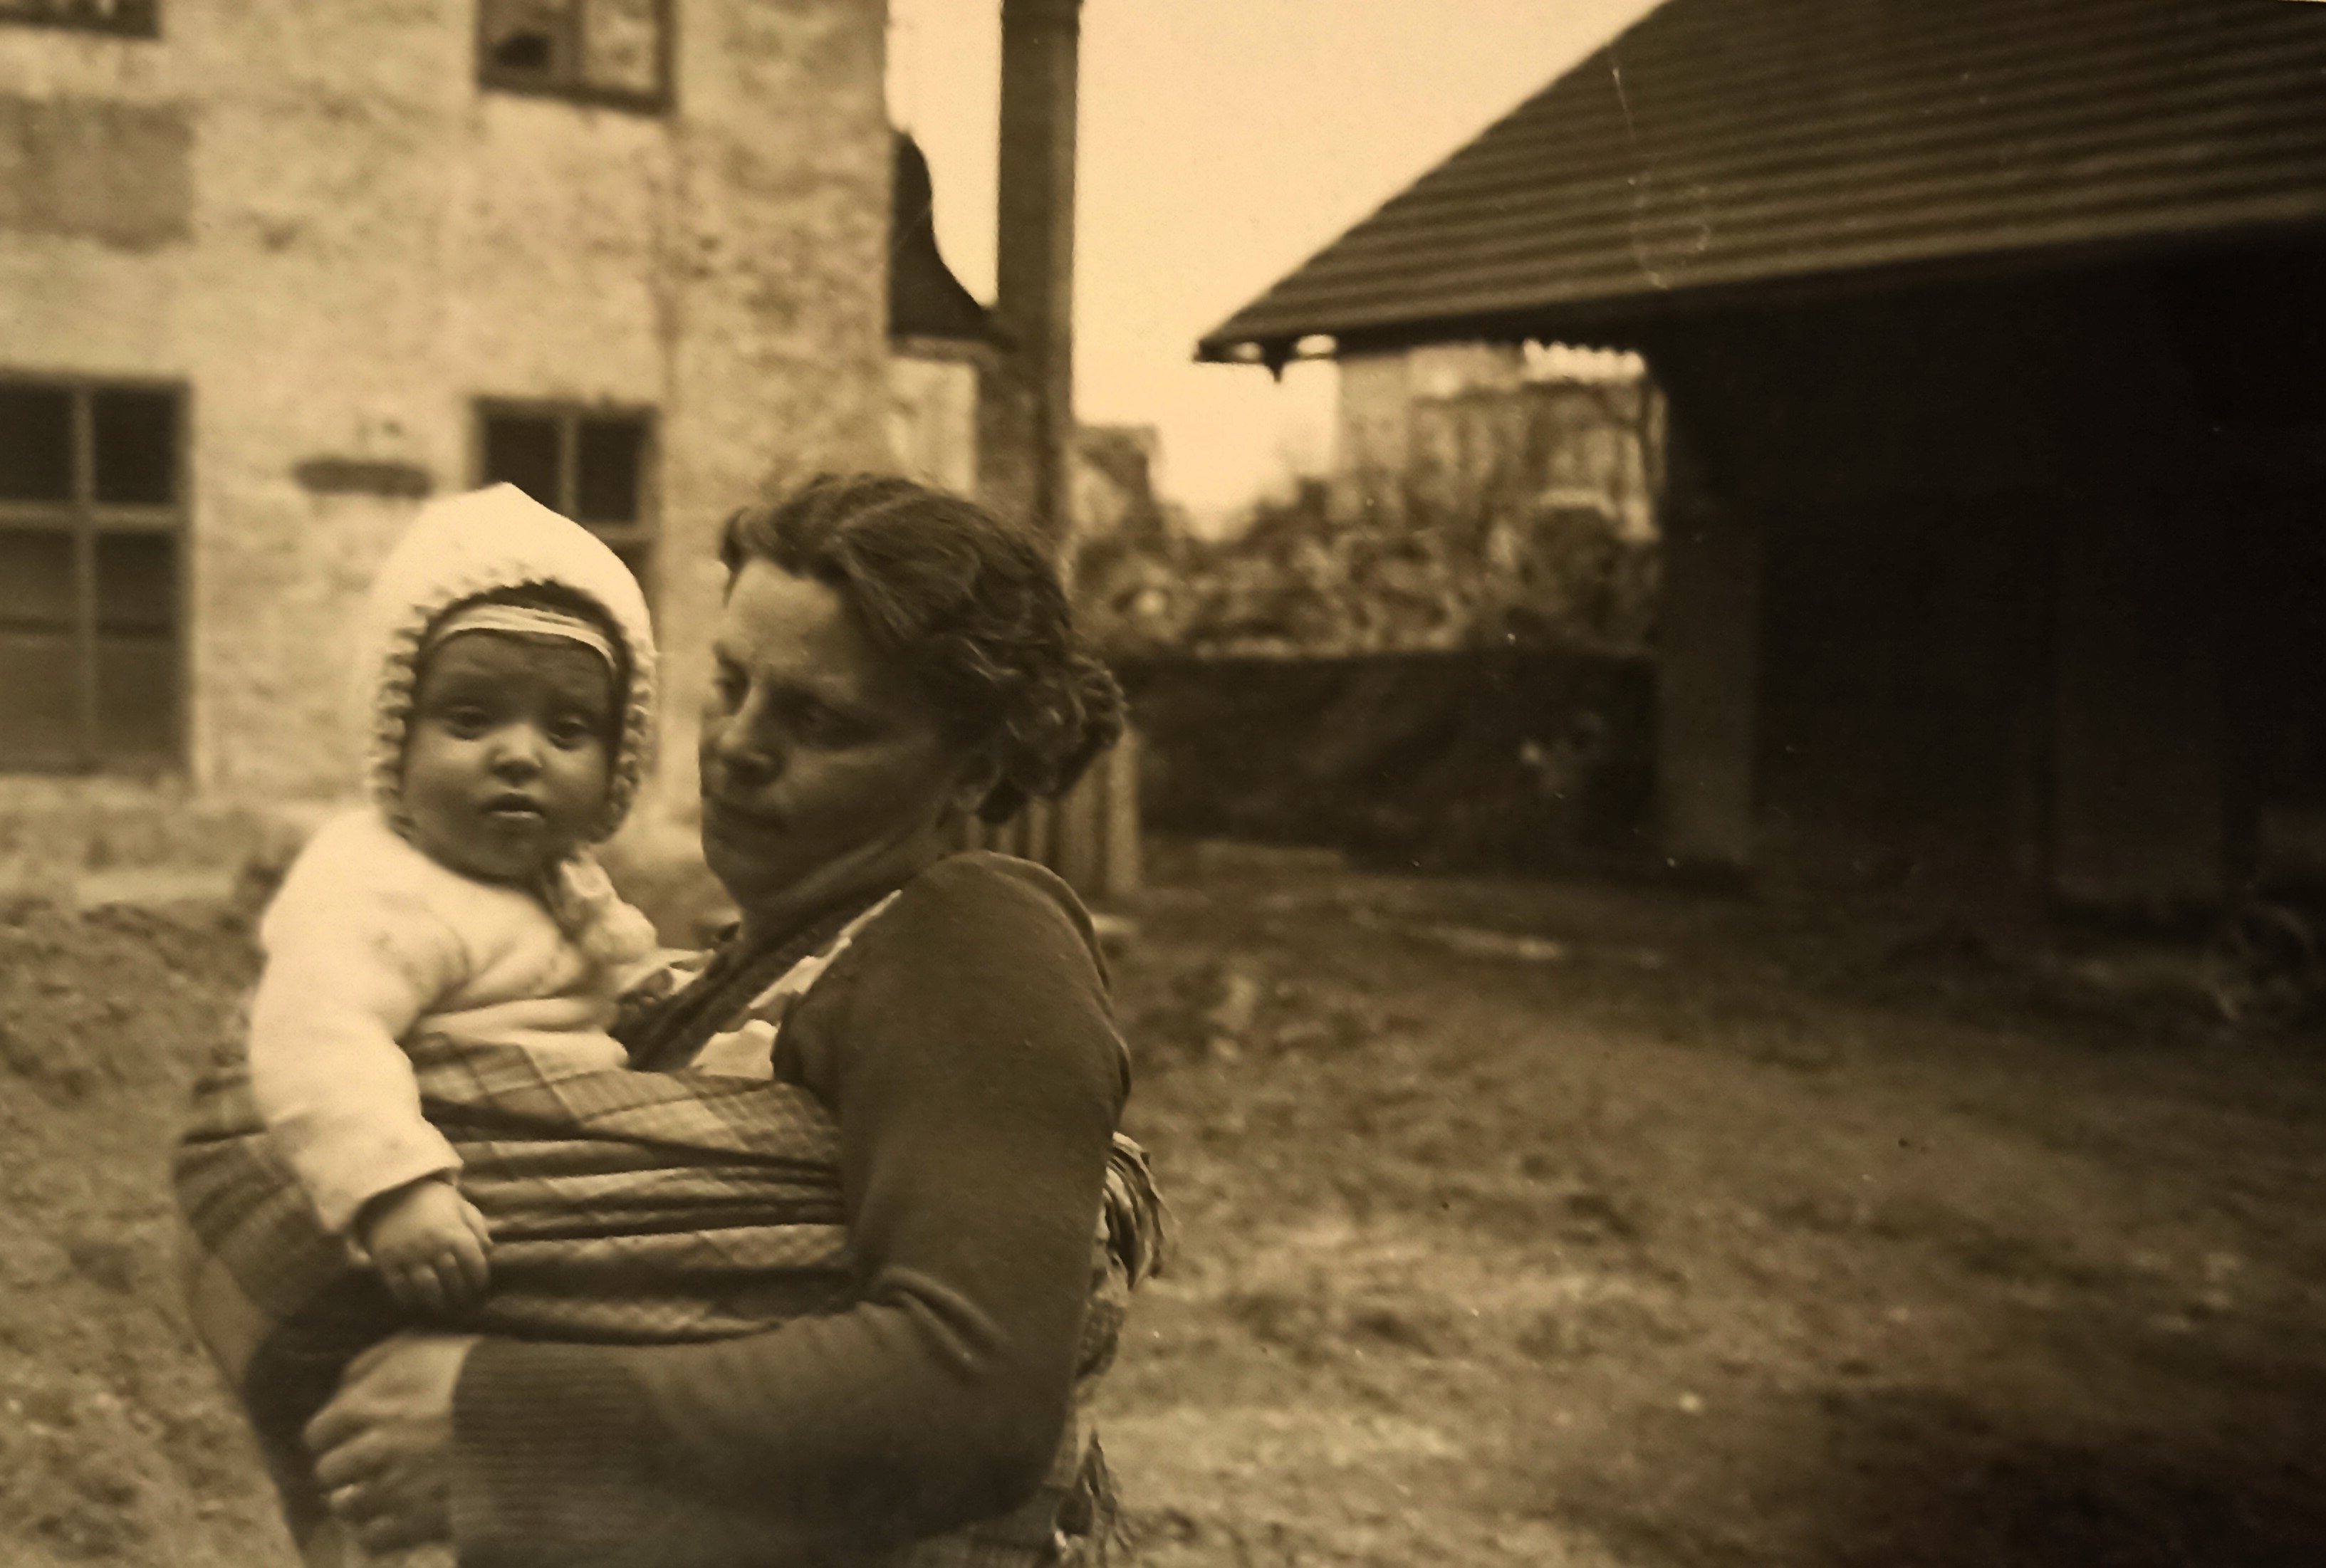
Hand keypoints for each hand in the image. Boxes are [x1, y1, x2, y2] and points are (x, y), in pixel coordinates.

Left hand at [307, 1332, 477, 1553]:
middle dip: (343, 1466)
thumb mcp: (425, 1346)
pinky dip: (378, 1528)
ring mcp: (395, 1489)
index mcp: (370, 1403)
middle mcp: (373, 1447)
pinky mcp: (418, 1522)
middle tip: (364, 1462)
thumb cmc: (480, 1372)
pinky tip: (395, 1514)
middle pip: (329, 1471)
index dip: (331, 1432)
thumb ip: (374, 1361)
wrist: (534, 1414)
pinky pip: (374, 1536)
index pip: (318, 1431)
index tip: (346, 1433)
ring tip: (378, 1491)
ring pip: (346, 1506)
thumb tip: (340, 1384)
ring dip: (357, 1498)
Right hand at [357, 1177, 491, 1312]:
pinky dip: (409, 1300)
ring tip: (444, 1308)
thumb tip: (489, 1252)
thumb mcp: (460, 1205)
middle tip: (464, 1304)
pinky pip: (399, 1288)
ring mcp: (409, 1256)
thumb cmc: (432, 1199)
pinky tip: (417, 1303)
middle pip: (453, 1280)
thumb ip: (477, 1228)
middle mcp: (433, 1246)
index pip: (474, 1264)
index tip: (480, 1287)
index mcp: (454, 1232)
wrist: (390, 1189)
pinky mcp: (387, 1262)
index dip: (480, 1279)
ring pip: (428, 1289)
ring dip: (438, 1303)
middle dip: (461, 1295)